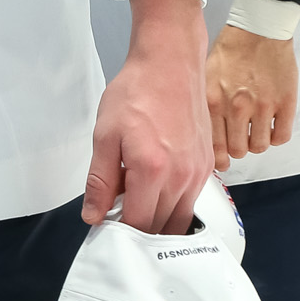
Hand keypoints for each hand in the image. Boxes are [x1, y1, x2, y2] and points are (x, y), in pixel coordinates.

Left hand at [86, 0, 212, 232]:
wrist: (169, 67)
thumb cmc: (134, 95)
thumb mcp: (104, 135)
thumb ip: (100, 180)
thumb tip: (94, 216)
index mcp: (152, 171)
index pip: (138, 223)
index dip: (118, 233)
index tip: (103, 231)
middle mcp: (181, 179)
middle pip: (160, 227)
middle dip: (137, 231)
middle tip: (114, 221)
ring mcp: (199, 174)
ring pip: (178, 218)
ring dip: (156, 222)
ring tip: (131, 207)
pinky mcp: (207, 167)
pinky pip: (190, 201)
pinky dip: (172, 206)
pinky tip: (152, 192)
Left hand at [207, 23, 297, 168]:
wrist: (257, 31)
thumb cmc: (229, 50)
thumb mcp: (204, 76)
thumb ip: (204, 105)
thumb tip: (199, 132)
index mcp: (212, 100)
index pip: (212, 145)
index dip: (217, 158)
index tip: (219, 161)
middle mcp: (236, 106)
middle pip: (237, 150)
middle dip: (236, 149)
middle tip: (237, 141)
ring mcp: (262, 107)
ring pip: (259, 147)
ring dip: (256, 142)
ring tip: (252, 131)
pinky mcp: (285, 104)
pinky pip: (281, 137)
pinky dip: (275, 137)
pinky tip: (269, 126)